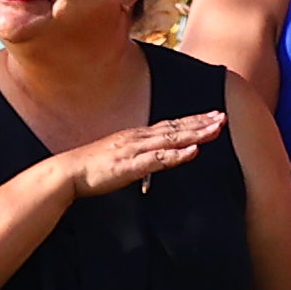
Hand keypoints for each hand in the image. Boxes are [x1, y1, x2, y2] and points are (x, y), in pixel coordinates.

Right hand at [55, 110, 229, 198]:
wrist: (66, 173)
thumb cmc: (92, 167)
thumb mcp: (121, 157)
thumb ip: (139, 155)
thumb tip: (156, 156)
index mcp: (136, 136)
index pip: (170, 125)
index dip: (193, 121)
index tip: (213, 116)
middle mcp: (138, 138)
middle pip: (175, 128)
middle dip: (201, 122)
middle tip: (223, 116)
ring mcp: (134, 150)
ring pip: (170, 139)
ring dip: (194, 133)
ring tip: (216, 128)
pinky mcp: (130, 166)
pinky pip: (157, 160)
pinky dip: (176, 155)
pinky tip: (193, 151)